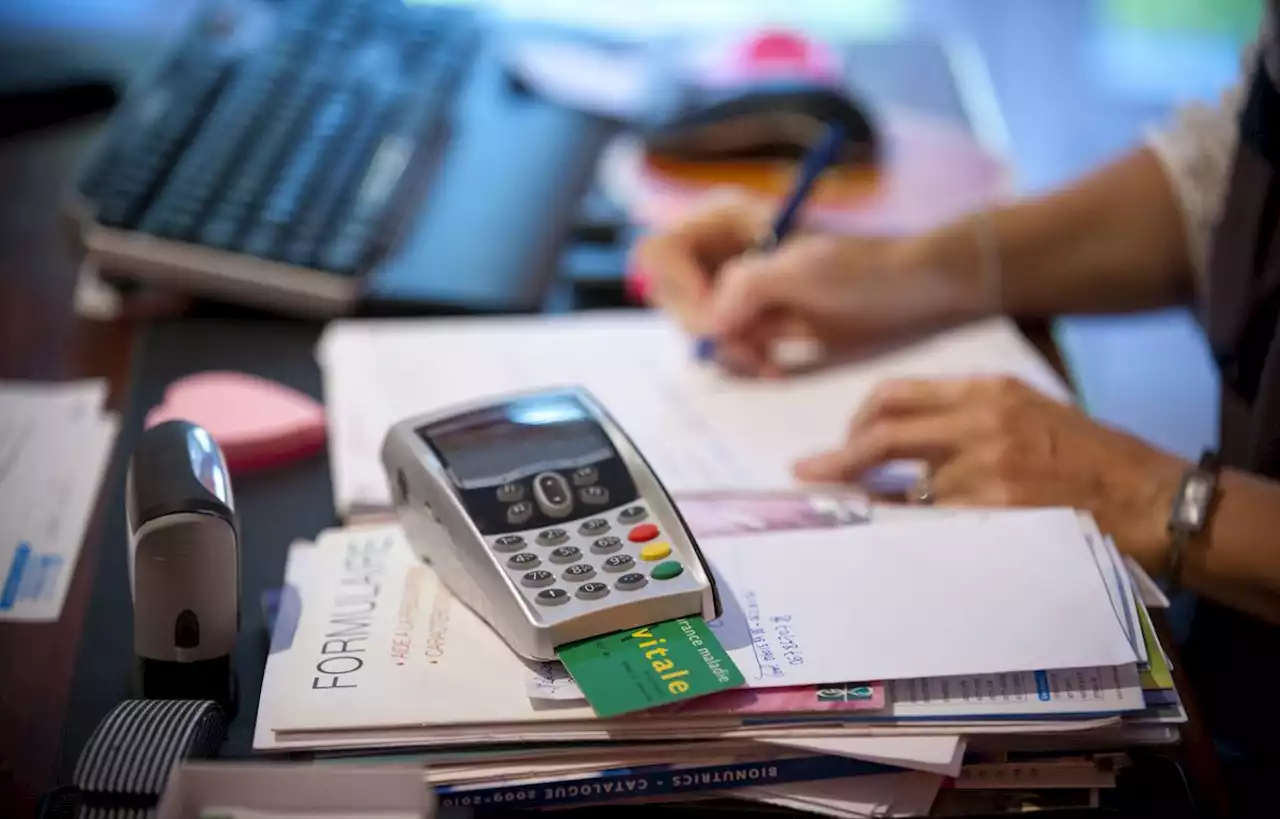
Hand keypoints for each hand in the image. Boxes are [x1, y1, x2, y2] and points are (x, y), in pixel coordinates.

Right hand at [630, 189, 990, 376]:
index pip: (660, 255)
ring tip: (771, 357)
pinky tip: (777, 364)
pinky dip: (745, 363)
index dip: (677, 291)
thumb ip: (750, 286)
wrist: (917, 291)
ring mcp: (736, 289)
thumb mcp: (809, 270)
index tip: (715, 321)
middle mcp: (722, 251)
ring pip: (696, 330)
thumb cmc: (869, 267)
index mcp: (726, 220)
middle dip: (706, 330)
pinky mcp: (754, 321)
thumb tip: (710, 322)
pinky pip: (724, 350)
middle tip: (750, 345)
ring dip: (729, 353)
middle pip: (672, 297)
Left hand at [793, 375, 1187, 570]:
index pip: (896, 395)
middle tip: (810, 476)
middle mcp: (980, 420)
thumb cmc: (1091, 460)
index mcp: (987, 391)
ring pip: (901, 486)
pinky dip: (909, 533)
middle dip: (838, 458)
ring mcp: (987, 466)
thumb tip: (906, 445)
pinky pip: (932, 524)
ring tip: (856, 517)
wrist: (1150, 497)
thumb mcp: (1030, 414)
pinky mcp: (997, 510)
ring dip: (873, 504)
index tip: (837, 442)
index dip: (856, 420)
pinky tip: (900, 543)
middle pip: (883, 433)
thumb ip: (969, 420)